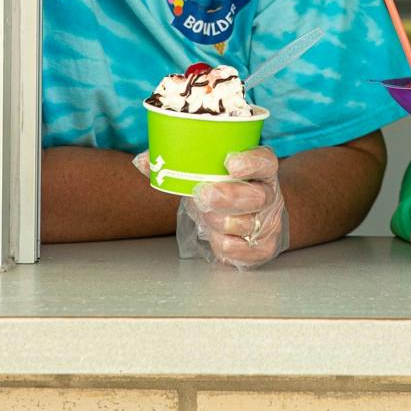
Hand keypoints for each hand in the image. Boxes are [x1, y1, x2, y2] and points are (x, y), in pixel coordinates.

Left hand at [135, 146, 288, 269]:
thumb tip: (141, 162)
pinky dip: (221, 243)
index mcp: (259, 168)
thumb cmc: (223, 188)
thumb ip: (175, 165)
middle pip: (256, 197)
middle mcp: (269, 193)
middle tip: (202, 194)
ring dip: (218, 221)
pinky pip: (240, 250)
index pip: (264, 161)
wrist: (250, 215)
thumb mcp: (206, 171)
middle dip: (226, 197)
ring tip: (206, 215)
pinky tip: (215, 234)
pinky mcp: (263, 247)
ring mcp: (268, 222)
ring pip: (245, 225)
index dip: (250, 161)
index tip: (229, 163)